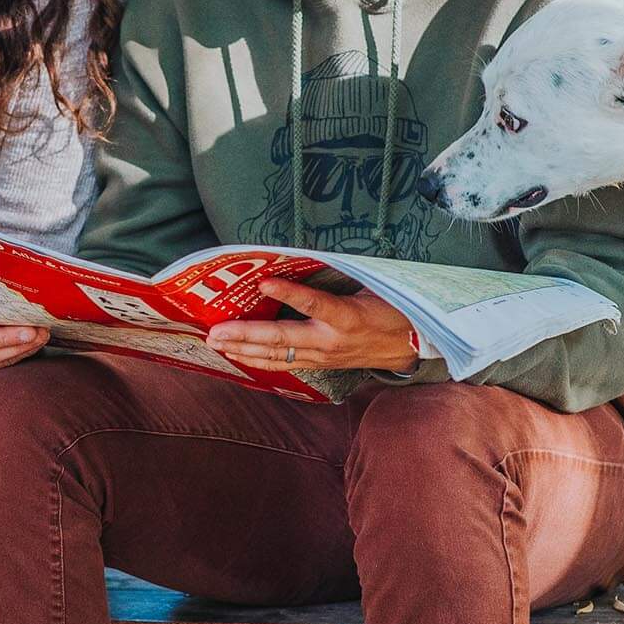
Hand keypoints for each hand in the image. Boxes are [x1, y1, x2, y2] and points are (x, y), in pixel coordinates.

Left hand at [205, 280, 417, 372]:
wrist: (408, 345)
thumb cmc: (389, 309)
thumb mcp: (371, 288)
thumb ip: (338, 278)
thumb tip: (300, 259)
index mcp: (347, 317)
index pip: (314, 303)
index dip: (289, 293)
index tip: (264, 281)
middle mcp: (330, 342)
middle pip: (282, 338)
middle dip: (246, 335)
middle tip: (216, 331)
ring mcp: (322, 357)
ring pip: (277, 355)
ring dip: (243, 350)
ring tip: (216, 343)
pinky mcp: (319, 365)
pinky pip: (282, 364)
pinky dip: (257, 360)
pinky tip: (235, 355)